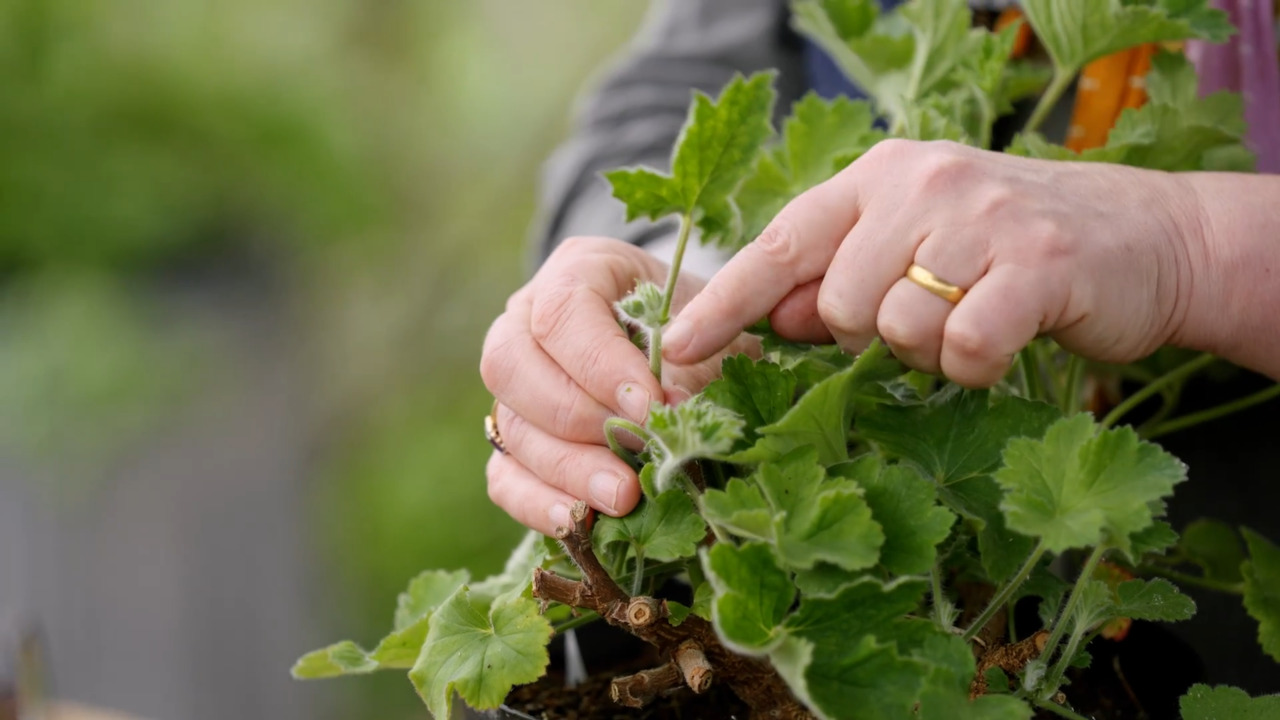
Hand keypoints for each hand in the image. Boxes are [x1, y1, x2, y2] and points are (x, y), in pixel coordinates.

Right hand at [480, 236, 745, 534]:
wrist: (705, 357)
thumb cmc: (709, 334)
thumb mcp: (714, 335)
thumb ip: (691, 368)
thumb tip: (664, 421)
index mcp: (578, 272)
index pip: (562, 313)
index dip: (600, 366)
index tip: (651, 408)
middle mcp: (528, 319)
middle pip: (511, 366)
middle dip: (577, 418)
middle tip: (636, 453)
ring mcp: (515, 383)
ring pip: (510, 425)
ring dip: (566, 468)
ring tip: (624, 498)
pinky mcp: (517, 440)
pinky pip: (505, 476)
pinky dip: (537, 504)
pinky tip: (579, 522)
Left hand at [663, 139, 1203, 385]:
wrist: (1143, 238)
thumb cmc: (1010, 250)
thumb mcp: (915, 246)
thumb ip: (839, 276)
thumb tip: (767, 319)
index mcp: (880, 177)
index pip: (781, 242)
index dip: (727, 302)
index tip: (677, 349)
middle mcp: (922, 183)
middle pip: (836, 302)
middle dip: (865, 336)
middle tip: (921, 319)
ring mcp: (981, 218)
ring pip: (895, 329)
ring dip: (926, 353)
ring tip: (968, 321)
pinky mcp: (1037, 264)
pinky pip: (963, 349)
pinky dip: (975, 367)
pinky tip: (1004, 339)